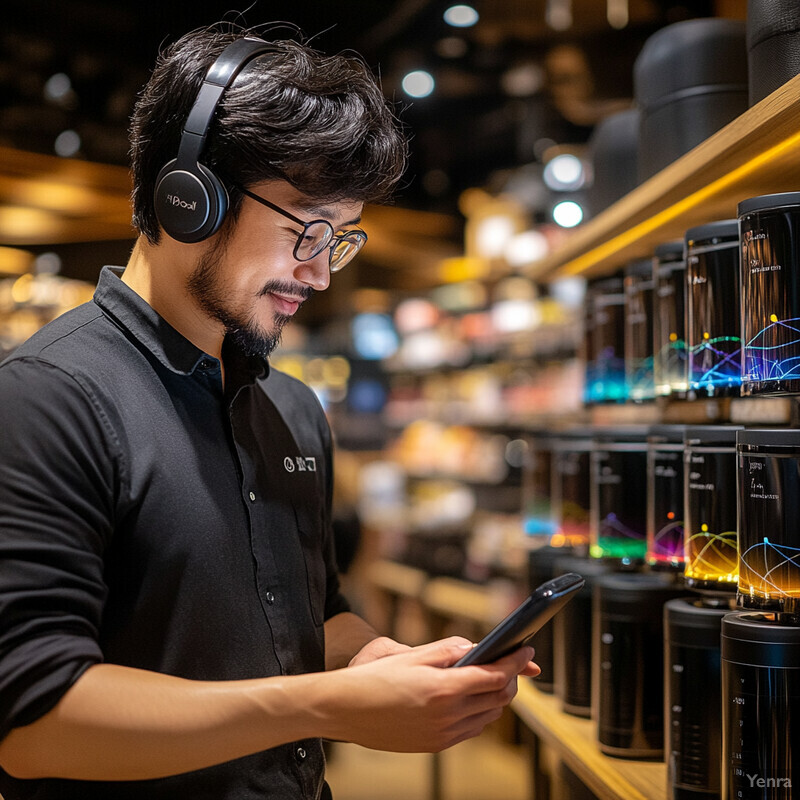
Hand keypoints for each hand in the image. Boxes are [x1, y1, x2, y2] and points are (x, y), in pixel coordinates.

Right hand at [322, 636, 535, 752]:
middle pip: (498, 698)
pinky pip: (471, 730)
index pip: (495, 675)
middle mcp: (447, 716)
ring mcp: (442, 735)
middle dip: (511, 679)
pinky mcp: (435, 745)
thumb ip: (447, 650)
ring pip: (488, 717)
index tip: (527, 653)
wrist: (344, 710)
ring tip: (492, 679)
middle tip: (512, 664)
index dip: (515, 663)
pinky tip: (472, 700)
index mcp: (443, 689)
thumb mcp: (411, 655)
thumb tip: (474, 646)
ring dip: (497, 698)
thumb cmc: (374, 678)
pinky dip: (479, 714)